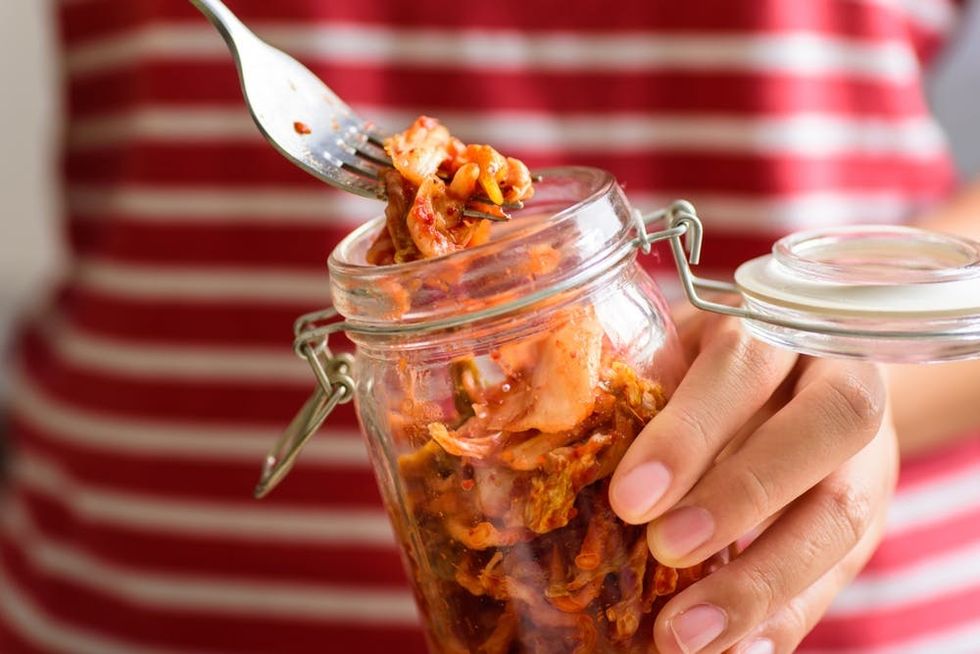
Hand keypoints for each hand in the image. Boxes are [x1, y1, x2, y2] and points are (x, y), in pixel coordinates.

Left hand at [609, 311, 898, 653]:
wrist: (801, 378)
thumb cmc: (710, 367)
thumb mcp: (675, 353)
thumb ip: (636, 384)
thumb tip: (551, 433)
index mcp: (777, 327)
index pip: (744, 365)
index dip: (690, 432)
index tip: (630, 498)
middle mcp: (837, 381)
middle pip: (824, 428)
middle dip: (741, 495)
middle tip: (664, 548)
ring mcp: (865, 454)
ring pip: (840, 515)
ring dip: (760, 582)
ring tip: (685, 633)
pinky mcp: (868, 519)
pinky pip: (839, 573)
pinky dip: (784, 620)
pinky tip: (735, 653)